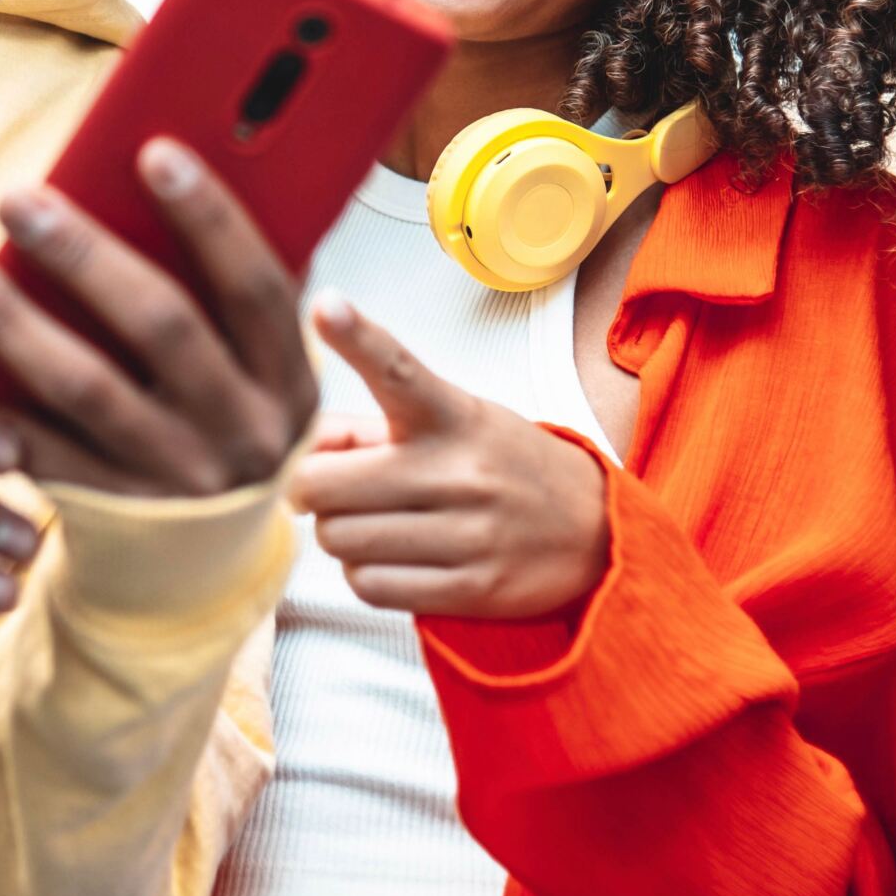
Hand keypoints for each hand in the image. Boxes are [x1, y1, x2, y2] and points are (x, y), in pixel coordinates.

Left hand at [0, 138, 315, 497]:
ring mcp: (179, 480)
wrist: (207, 559)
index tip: (154, 151)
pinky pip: (44, 453)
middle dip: (83, 255)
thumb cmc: (222, 419)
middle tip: (15, 199)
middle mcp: (244, 432)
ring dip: (12, 321)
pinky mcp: (117, 517)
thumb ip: (229, 291)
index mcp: (288, 377)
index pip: (256, 286)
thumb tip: (171, 177)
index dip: (211, 218)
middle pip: (161, 328)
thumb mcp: (258, 365)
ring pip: (85, 389)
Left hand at [288, 291, 608, 617]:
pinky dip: (364, 573)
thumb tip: (299, 448)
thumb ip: (365, 427)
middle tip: (333, 486)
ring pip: (339, 539)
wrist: (596, 530)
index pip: (397, 370)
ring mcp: (467, 533)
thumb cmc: (499, 464)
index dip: (356, 338)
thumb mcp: (449, 420)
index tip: (325, 307)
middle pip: (323, 485)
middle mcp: (457, 470)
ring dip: (340, 534)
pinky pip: (368, 585)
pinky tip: (393, 556)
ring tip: (376, 521)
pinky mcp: (470, 588)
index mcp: (450, 413)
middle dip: (311, 488)